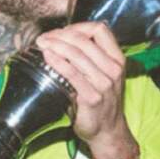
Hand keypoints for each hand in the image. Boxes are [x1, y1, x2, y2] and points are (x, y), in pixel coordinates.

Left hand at [36, 22, 138, 158]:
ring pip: (77, 54)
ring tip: (42, 44)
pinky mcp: (92, 97)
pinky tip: (47, 57)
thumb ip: (91, 57)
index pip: (100, 30)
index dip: (78, 27)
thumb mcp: (104, 75)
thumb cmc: (101, 101)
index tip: (61, 32)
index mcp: (117, 59)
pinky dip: (57, 61)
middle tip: (44, 38)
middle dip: (60, 35)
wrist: (107, 131)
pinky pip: (72, 73)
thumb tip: (62, 39)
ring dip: (56, 45)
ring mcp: (104, 83)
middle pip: (84, 40)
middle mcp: (113, 69)